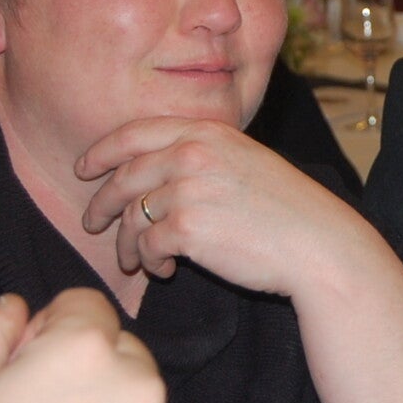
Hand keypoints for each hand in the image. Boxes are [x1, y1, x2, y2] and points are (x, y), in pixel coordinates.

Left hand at [76, 117, 365, 292]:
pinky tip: (164, 270)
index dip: (102, 151)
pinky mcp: (187, 228)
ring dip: (126, 242)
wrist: (318, 245)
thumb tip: (153, 172)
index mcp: (206, 131)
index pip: (135, 133)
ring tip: (133, 261)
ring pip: (132, 216)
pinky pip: (147, 245)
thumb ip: (203, 156)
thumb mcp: (245, 162)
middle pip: (124, 176)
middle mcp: (192, 153)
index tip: (84, 168)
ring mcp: (188, 189)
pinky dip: (149, 261)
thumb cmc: (287, 211)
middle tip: (93, 223)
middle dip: (101, 203)